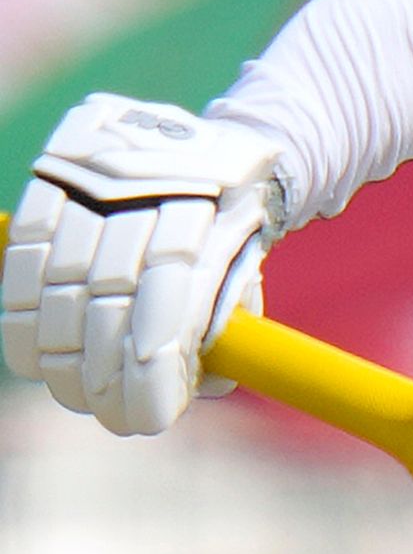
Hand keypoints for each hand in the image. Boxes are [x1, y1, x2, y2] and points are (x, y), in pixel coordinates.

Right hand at [2, 93, 286, 434]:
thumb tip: (215, 385)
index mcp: (212, 216)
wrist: (211, 137)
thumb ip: (234, 319)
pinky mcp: (55, 175)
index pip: (171, 305)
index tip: (152, 416)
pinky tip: (35, 356)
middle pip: (109, 301)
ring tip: (77, 393)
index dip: (153, 369)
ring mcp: (99, 180)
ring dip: (60, 356)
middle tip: (112, 415)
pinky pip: (24, 257)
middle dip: (105, 375)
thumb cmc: (231, 222)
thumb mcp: (249, 261)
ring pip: (59, 285)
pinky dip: (23, 316)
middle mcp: (153, 190)